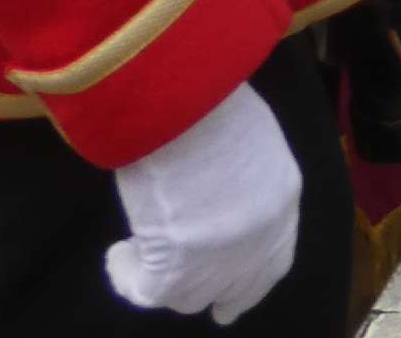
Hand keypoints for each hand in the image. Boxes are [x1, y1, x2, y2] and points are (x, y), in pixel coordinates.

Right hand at [106, 81, 301, 323]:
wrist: (190, 107)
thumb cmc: (217, 102)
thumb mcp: (248, 133)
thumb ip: (243, 169)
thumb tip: (217, 185)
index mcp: (282, 197)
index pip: (275, 257)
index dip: (253, 278)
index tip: (237, 292)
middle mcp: (259, 238)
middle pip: (239, 288)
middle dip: (221, 297)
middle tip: (198, 298)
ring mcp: (220, 260)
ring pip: (190, 295)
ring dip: (168, 280)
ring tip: (140, 250)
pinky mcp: (177, 270)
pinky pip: (146, 292)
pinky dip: (127, 277)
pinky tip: (117, 255)